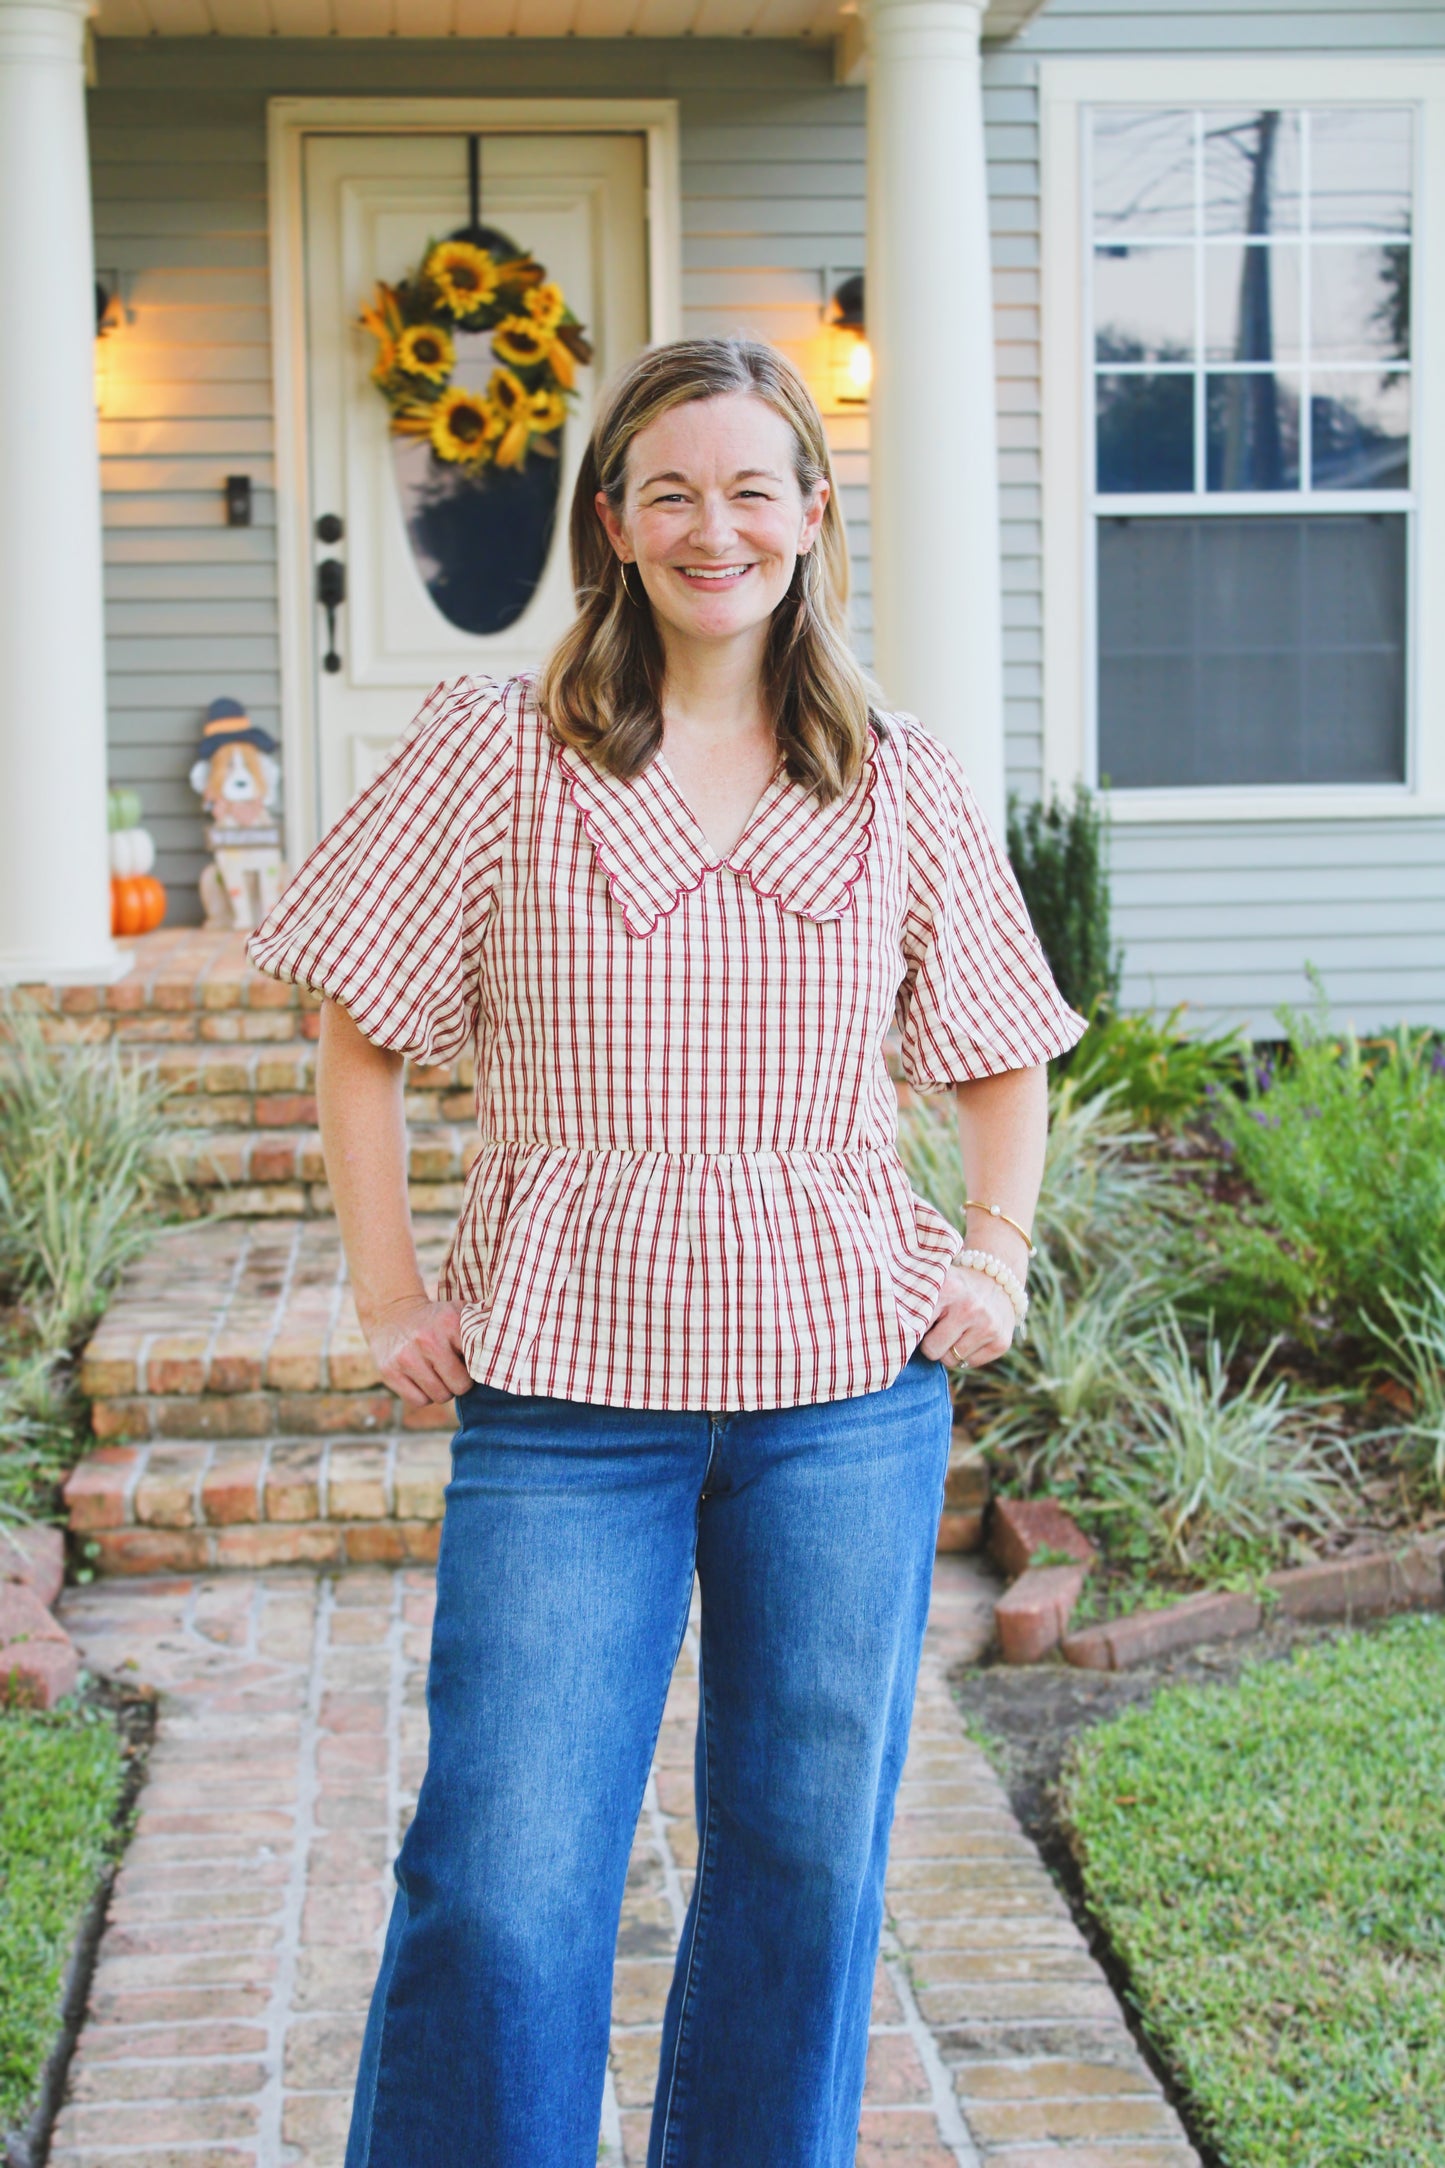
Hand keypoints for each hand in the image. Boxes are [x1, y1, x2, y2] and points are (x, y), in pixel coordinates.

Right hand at [359, 1293, 473, 1406]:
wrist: (391, 1312)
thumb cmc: (434, 1319)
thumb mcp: (458, 1312)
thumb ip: (480, 1328)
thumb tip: (503, 1354)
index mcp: (450, 1323)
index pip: (478, 1364)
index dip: (476, 1366)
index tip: (470, 1361)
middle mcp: (428, 1340)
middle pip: (459, 1386)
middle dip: (459, 1382)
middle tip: (453, 1371)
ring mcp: (406, 1357)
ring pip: (440, 1396)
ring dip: (442, 1390)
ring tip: (437, 1374)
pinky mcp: (389, 1371)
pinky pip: (419, 1401)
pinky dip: (424, 1395)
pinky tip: (421, 1379)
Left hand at [920, 1266, 1016, 1369]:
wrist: (998, 1279)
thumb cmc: (955, 1286)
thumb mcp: (935, 1281)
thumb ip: (911, 1300)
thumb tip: (894, 1334)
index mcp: (948, 1288)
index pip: (915, 1327)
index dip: (912, 1329)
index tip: (913, 1325)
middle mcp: (969, 1307)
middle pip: (932, 1350)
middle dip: (931, 1343)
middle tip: (938, 1327)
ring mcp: (988, 1326)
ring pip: (951, 1360)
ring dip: (949, 1349)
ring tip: (956, 1328)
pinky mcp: (1001, 1342)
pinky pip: (969, 1364)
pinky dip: (967, 1354)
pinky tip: (971, 1334)